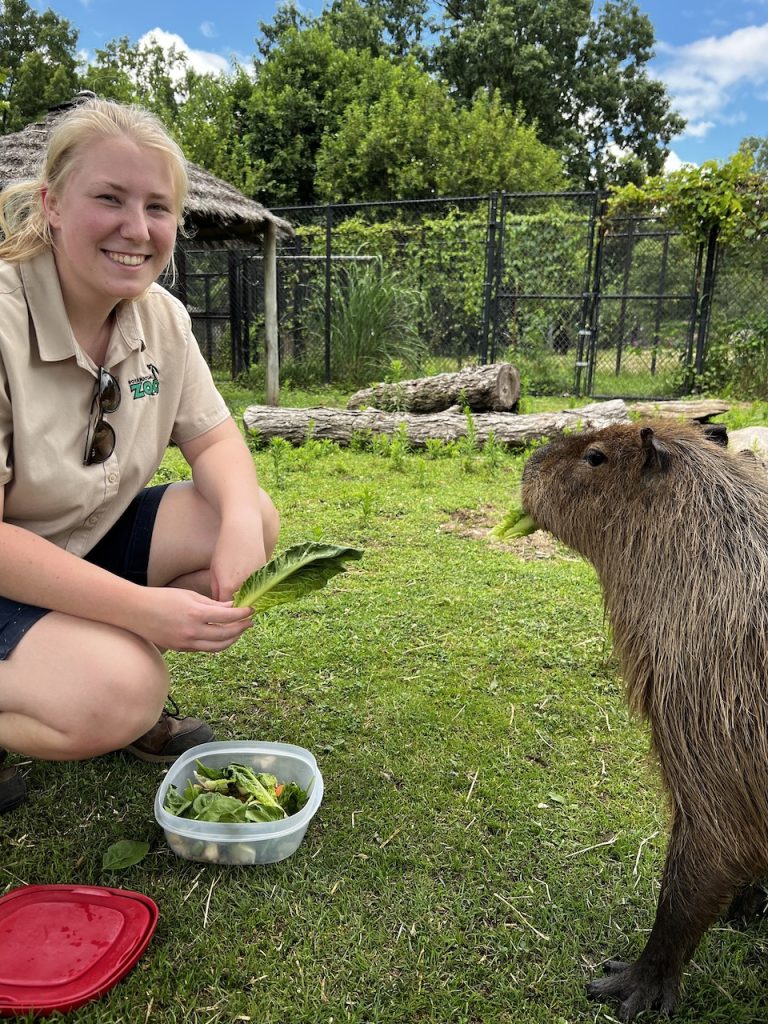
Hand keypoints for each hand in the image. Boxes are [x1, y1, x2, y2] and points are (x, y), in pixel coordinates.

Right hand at [131, 587, 253, 651]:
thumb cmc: (162, 598)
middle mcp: (192, 631)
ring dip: (232, 640)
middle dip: (241, 628)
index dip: (243, 614)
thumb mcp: (189, 596)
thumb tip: (232, 608)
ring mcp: (186, 643)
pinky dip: (217, 644)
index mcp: (196, 614)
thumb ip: (212, 604)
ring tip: (239, 631)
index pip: (228, 617)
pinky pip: (204, 649)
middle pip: (226, 635)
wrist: (135, 611)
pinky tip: (222, 636)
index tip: (251, 610)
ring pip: (217, 647)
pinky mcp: (181, 649)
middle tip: (250, 622)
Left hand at [209, 519, 267, 602]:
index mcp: (228, 586)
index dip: (223, 612)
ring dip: (246, 597)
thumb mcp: (215, 570)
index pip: (225, 610)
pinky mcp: (267, 575)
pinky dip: (255, 586)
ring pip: (251, 597)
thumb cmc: (226, 547)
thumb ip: (217, 590)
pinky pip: (260, 587)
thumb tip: (219, 604)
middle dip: (235, 607)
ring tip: (239, 586)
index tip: (220, 610)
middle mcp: (245, 587)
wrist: (245, 529)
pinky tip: (249, 575)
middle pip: (240, 606)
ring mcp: (258, 581)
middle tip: (229, 602)